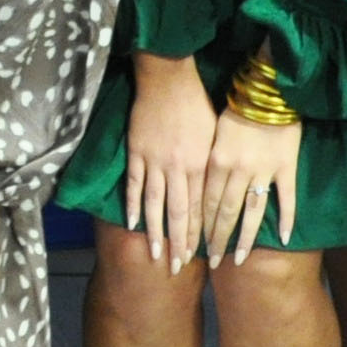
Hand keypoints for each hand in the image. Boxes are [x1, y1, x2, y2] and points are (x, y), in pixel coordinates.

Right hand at [119, 52, 218, 271]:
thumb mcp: (214, 137)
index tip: (198, 256)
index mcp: (201, 164)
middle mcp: (179, 168)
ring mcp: (155, 161)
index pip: (200, 207)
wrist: (168, 79)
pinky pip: (133, 184)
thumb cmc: (197, 105)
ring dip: (155, 231)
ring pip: (155, 203)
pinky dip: (132, 204)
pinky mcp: (137, 152)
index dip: (198, 233)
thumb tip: (214, 193)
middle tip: (177, 266)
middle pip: (178, 212)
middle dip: (179, 241)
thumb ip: (211, 166)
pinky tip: (132, 223)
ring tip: (155, 254)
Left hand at [200, 112, 301, 265]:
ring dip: (245, 238)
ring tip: (240, 259)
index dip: (200, 227)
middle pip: (225, 213)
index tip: (194, 247)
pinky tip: (284, 238)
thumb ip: (209, 162)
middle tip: (213, 261)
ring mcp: (263, 171)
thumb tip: (199, 188)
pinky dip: (286, 219)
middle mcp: (237, 171)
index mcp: (215, 162)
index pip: (205, 203)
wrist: (267, 89)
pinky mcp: (287, 167)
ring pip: (252, 212)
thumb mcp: (212, 134)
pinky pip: (286, 198)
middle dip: (218, 240)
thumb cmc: (235, 109)